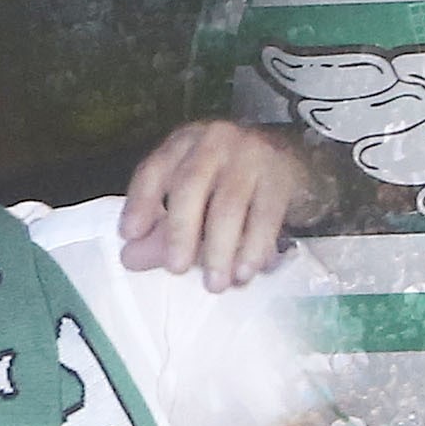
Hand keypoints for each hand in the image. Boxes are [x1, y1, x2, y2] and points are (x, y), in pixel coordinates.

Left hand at [120, 119, 324, 289]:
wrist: (294, 162)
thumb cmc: (233, 183)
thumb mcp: (194, 200)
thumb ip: (160, 230)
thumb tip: (129, 258)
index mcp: (184, 144)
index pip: (155, 169)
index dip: (140, 202)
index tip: (129, 236)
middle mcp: (214, 142)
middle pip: (190, 185)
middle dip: (180, 231)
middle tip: (176, 269)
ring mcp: (250, 155)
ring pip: (228, 204)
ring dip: (219, 249)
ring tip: (215, 284)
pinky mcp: (280, 176)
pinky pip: (265, 216)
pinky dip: (254, 247)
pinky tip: (246, 272)